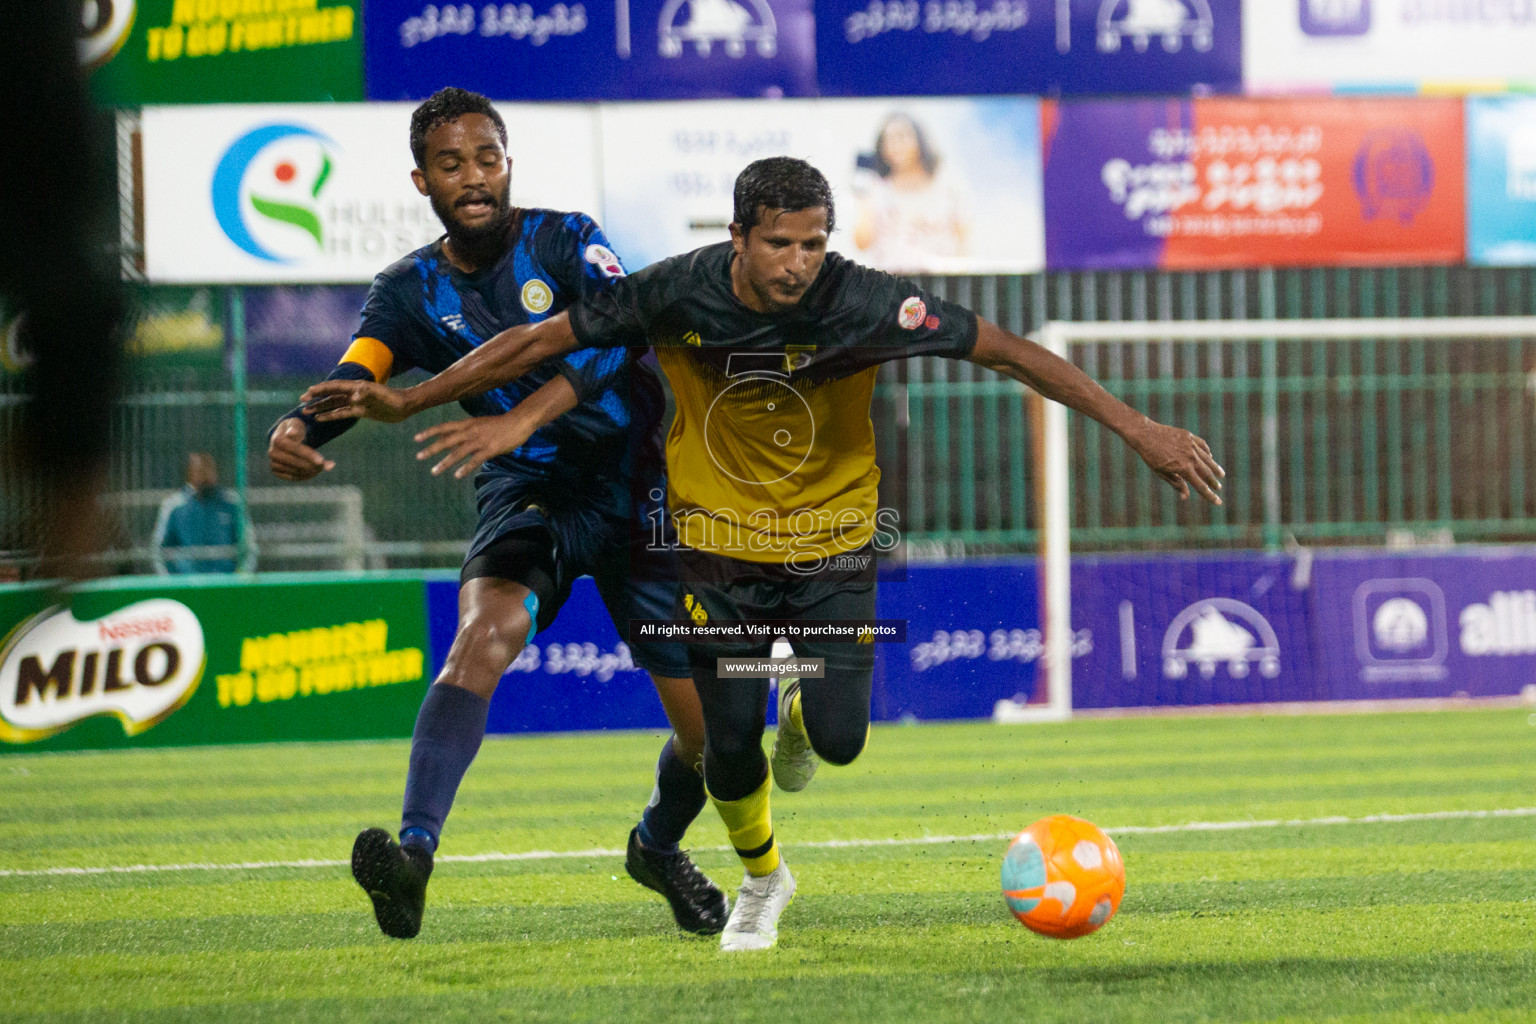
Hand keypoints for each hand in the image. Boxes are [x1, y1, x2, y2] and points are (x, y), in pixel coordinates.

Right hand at [268, 417, 332, 480]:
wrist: (284, 436)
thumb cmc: (295, 429)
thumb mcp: (297, 425)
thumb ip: (296, 429)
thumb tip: (292, 433)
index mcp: (278, 440)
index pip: (295, 450)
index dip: (309, 456)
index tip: (321, 460)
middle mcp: (273, 453)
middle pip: (296, 462)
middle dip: (312, 465)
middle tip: (325, 465)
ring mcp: (273, 463)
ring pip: (295, 471)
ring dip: (310, 471)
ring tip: (322, 467)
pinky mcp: (276, 471)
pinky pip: (292, 477)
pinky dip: (305, 476)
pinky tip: (314, 472)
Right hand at [301, 379, 413, 422]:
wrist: (406, 406)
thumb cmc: (395, 399)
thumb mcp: (382, 397)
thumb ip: (368, 394)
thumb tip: (355, 394)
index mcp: (358, 387)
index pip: (336, 387)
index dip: (322, 389)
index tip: (308, 392)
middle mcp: (355, 393)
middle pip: (331, 395)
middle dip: (316, 398)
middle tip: (301, 401)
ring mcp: (357, 402)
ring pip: (334, 404)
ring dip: (321, 407)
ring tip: (306, 411)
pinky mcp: (361, 411)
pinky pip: (342, 413)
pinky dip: (331, 415)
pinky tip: (320, 418)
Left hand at [414, 413, 538, 479]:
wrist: (519, 421)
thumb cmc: (500, 424)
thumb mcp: (480, 423)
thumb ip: (467, 430)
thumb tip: (455, 437)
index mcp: (468, 424)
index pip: (444, 427)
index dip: (430, 432)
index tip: (416, 438)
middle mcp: (470, 431)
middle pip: (447, 440)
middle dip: (432, 449)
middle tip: (418, 457)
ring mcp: (480, 440)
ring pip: (458, 453)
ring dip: (445, 463)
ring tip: (434, 471)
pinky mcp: (490, 449)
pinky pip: (475, 460)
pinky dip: (465, 468)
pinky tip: (457, 475)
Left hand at [1127, 419, 1224, 504]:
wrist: (1146, 434)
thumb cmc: (1151, 456)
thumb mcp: (1161, 473)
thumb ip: (1176, 483)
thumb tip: (1186, 496)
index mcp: (1183, 469)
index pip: (1200, 486)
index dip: (1210, 496)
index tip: (1218, 502)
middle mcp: (1190, 457)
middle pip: (1207, 473)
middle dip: (1214, 482)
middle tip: (1219, 488)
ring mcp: (1191, 445)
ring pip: (1208, 459)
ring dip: (1215, 468)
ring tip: (1221, 474)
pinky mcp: (1189, 436)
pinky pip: (1202, 446)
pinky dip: (1207, 453)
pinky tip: (1209, 457)